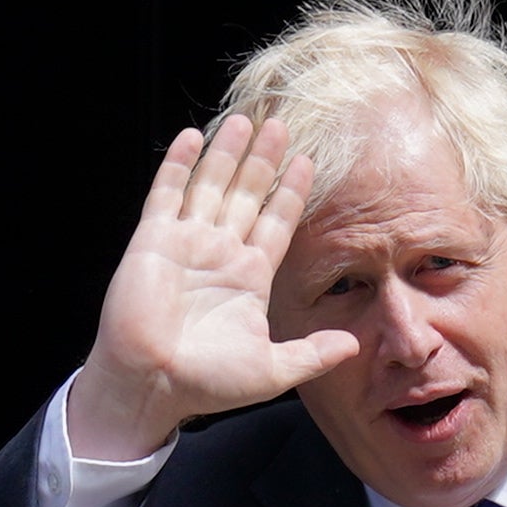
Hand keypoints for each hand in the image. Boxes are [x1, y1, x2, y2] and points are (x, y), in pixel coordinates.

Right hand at [68, 115, 362, 460]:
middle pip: (247, 195)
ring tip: (246, 120)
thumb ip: (313, 353)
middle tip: (281, 125)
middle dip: (264, 161)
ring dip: (228, 153)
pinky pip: (167, 194)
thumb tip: (353, 346)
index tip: (307, 162)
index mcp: (249, 278)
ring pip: (212, 186)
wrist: (152, 385)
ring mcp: (186, 243)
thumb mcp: (273, 370)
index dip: (291, 194)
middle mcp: (220, 254)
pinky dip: (178, 165)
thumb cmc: (208, 383)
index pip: (276, 224)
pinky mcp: (153, 240)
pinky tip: (193, 136)